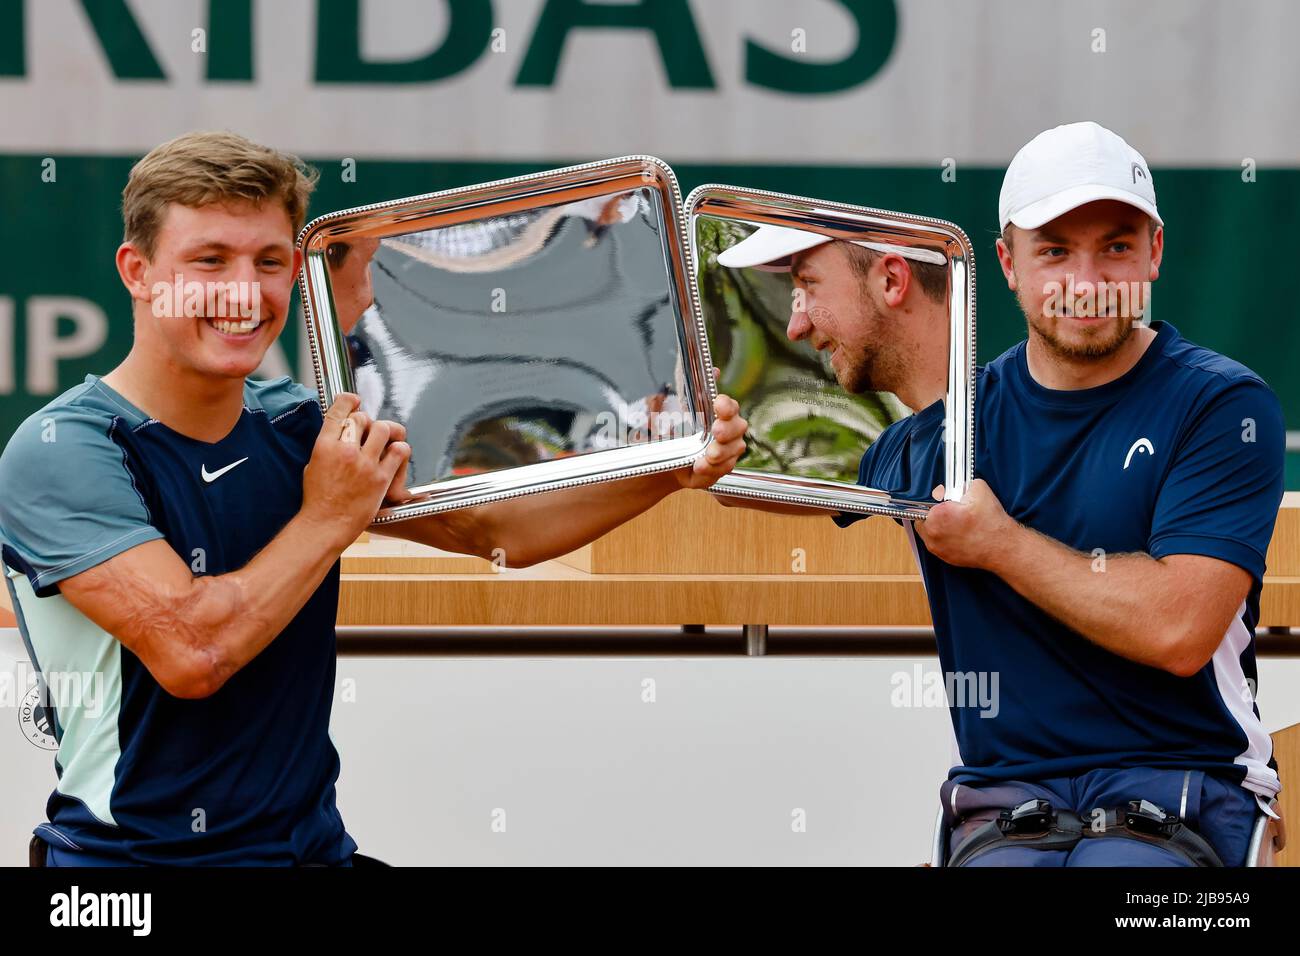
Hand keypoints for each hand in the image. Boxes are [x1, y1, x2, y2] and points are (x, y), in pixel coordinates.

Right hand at [301, 393, 411, 547]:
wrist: (325, 525)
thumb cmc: (317, 499)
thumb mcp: (313, 465)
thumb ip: (327, 446)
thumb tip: (338, 431)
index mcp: (324, 446)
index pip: (338, 411)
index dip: (349, 401)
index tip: (355, 400)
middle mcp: (344, 451)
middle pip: (363, 418)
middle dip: (367, 422)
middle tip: (370, 431)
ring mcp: (364, 464)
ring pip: (384, 429)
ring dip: (387, 432)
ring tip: (387, 439)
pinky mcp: (381, 478)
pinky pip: (399, 451)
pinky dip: (400, 449)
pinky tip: (396, 454)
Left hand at [677, 367, 747, 489]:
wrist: (667, 458)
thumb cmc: (677, 429)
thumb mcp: (679, 407)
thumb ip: (697, 389)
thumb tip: (714, 370)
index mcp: (722, 413)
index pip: (731, 406)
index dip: (726, 405)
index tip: (718, 403)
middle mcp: (730, 432)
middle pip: (738, 428)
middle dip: (727, 430)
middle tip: (716, 432)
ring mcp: (727, 453)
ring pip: (733, 451)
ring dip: (720, 453)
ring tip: (707, 456)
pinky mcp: (719, 471)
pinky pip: (721, 471)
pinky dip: (710, 470)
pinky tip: (699, 466)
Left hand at [912, 478, 1017, 569]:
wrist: (1003, 548)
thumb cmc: (992, 524)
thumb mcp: (979, 490)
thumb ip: (963, 483)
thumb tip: (958, 484)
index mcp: (937, 516)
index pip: (923, 503)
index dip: (934, 501)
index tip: (943, 501)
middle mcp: (933, 534)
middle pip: (923, 519)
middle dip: (934, 514)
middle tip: (949, 512)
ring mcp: (937, 548)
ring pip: (929, 533)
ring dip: (937, 527)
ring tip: (955, 523)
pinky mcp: (945, 558)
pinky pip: (938, 544)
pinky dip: (945, 538)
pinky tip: (959, 533)